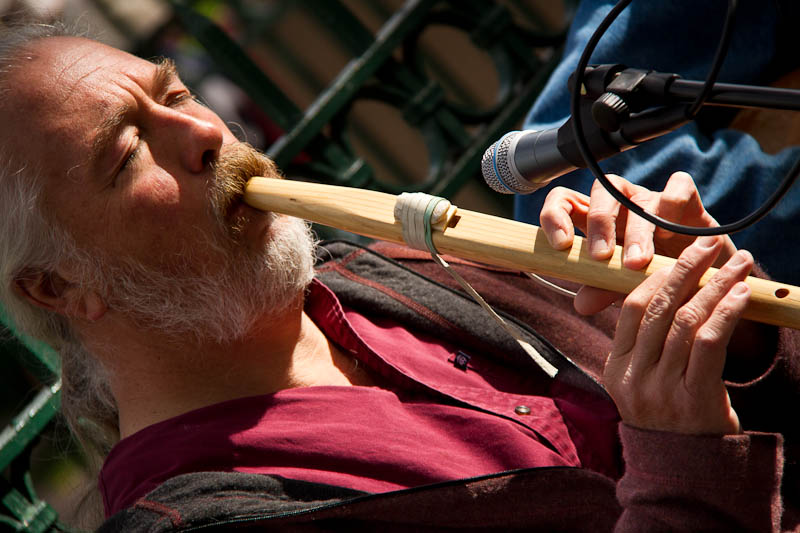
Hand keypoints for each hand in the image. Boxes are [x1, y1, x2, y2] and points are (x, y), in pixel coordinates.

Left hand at [540, 172, 737, 313]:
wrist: (707, 280)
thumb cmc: (657, 281)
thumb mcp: (625, 289)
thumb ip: (602, 291)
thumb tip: (580, 304)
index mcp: (597, 224)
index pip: (564, 201)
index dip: (555, 215)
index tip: (561, 245)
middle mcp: (622, 206)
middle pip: (599, 191)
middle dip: (599, 223)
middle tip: (603, 257)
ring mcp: (652, 200)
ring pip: (634, 194)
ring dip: (634, 229)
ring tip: (638, 262)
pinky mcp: (688, 200)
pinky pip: (678, 186)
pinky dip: (671, 206)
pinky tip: (671, 237)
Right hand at [604, 236, 752, 434]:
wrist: (687, 471)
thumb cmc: (671, 415)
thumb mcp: (644, 380)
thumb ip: (646, 343)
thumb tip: (662, 288)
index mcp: (616, 367)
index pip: (631, 308)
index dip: (657, 274)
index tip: (682, 251)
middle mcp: (633, 377)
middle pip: (659, 308)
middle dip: (686, 269)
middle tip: (709, 243)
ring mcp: (661, 390)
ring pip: (687, 321)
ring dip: (716, 285)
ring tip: (738, 263)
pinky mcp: (694, 400)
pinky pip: (710, 344)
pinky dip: (727, 312)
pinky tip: (742, 294)